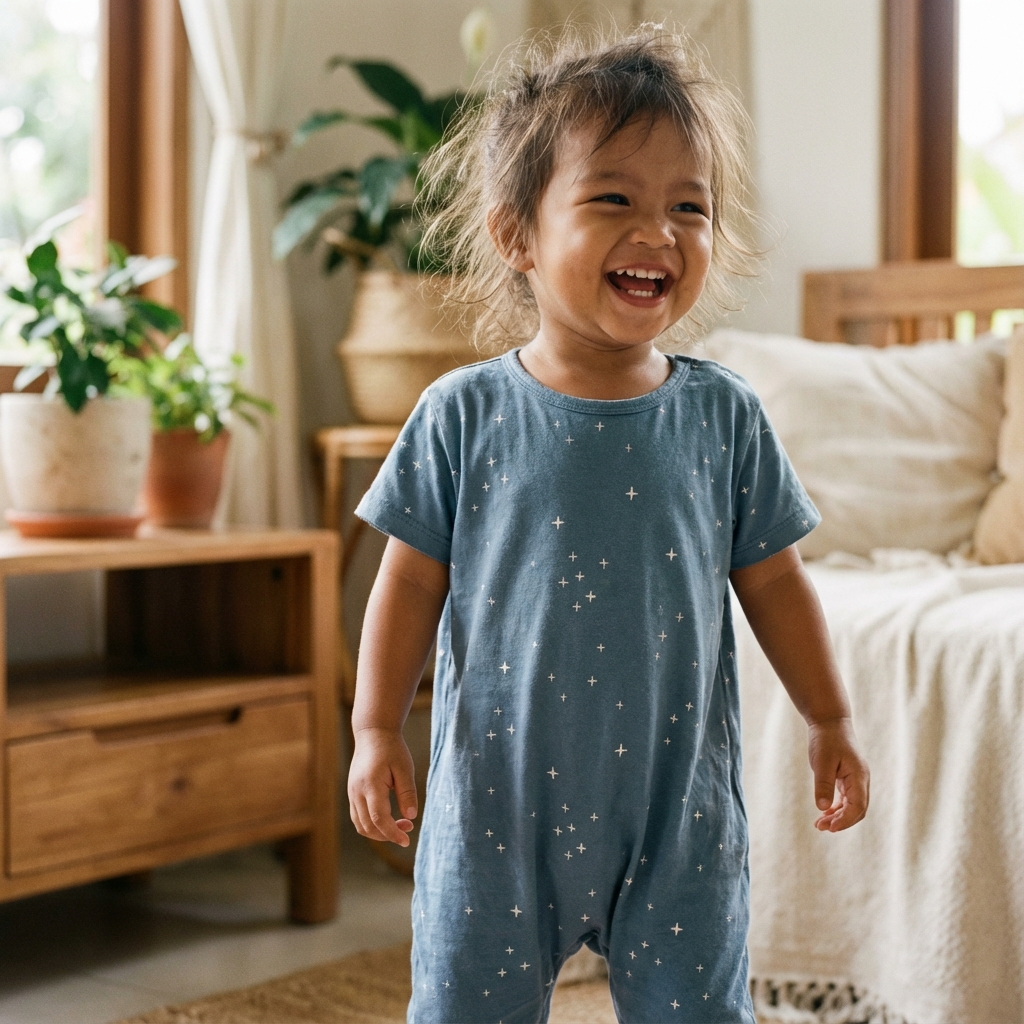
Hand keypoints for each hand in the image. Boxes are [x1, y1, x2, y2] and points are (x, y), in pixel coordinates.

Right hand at [348, 727, 417, 846]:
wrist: (372, 733)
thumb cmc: (391, 748)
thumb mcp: (404, 768)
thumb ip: (407, 793)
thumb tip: (411, 816)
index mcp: (371, 785)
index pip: (379, 819)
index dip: (392, 833)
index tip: (407, 841)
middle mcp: (357, 792)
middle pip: (368, 826)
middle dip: (388, 834)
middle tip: (408, 828)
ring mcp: (352, 793)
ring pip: (360, 825)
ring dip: (379, 832)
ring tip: (400, 824)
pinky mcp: (352, 793)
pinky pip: (358, 817)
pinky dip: (372, 824)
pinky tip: (388, 818)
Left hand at [807, 717, 869, 831]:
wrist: (830, 721)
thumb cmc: (826, 739)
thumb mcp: (822, 761)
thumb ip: (823, 784)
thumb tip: (822, 808)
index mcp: (859, 776)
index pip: (858, 806)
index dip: (845, 820)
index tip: (830, 828)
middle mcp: (861, 780)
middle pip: (858, 810)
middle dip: (842, 822)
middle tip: (821, 827)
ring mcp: (856, 779)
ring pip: (852, 805)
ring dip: (838, 816)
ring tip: (820, 824)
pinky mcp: (848, 778)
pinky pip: (847, 798)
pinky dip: (837, 808)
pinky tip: (824, 813)